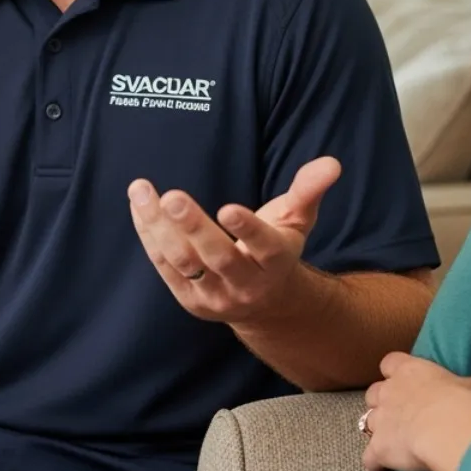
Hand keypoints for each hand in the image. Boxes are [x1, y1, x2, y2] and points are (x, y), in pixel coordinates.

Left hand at [127, 156, 340, 322]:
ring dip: (159, 227)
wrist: (266, 307)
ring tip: (143, 191)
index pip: (263, 246)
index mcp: (276, 261)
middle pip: (216, 257)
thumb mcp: (298, 221)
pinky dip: (149, 235)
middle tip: (172, 197)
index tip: (227, 208)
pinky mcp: (189, 298)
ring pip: (183, 262)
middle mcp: (246, 284)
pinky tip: (139, 205)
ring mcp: (214, 295)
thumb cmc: (278, 251)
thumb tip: (331, 163)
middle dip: (193, 227)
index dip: (246, 229)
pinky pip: (164, 265)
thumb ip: (308, 191)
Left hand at [361, 353, 470, 470]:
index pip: (390, 362)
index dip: (394, 372)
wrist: (450, 429)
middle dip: (382, 402)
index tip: (403, 380)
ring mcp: (381, 420)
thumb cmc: (464, 403)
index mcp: (410, 371)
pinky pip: (368, 459)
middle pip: (374, 392)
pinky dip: (374, 466)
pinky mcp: (378, 448)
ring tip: (392, 442)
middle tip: (399, 414)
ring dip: (377, 431)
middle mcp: (389, 392)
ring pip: (367, 422)